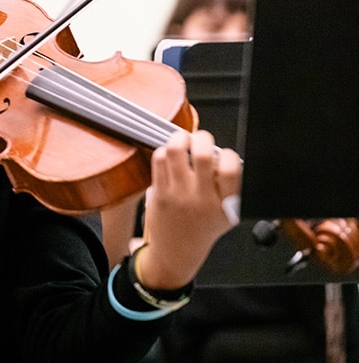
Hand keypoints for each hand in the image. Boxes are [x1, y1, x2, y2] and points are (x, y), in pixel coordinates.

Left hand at [136, 129, 241, 289]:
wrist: (177, 252)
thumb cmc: (204, 227)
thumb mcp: (228, 213)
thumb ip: (230, 186)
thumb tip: (224, 154)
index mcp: (225, 204)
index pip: (231, 170)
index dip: (228, 154)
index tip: (223, 155)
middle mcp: (202, 199)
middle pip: (202, 156)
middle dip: (202, 138)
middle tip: (201, 139)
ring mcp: (178, 195)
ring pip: (175, 152)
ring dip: (179, 138)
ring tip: (183, 140)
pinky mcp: (159, 192)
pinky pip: (159, 160)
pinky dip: (165, 150)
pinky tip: (170, 155)